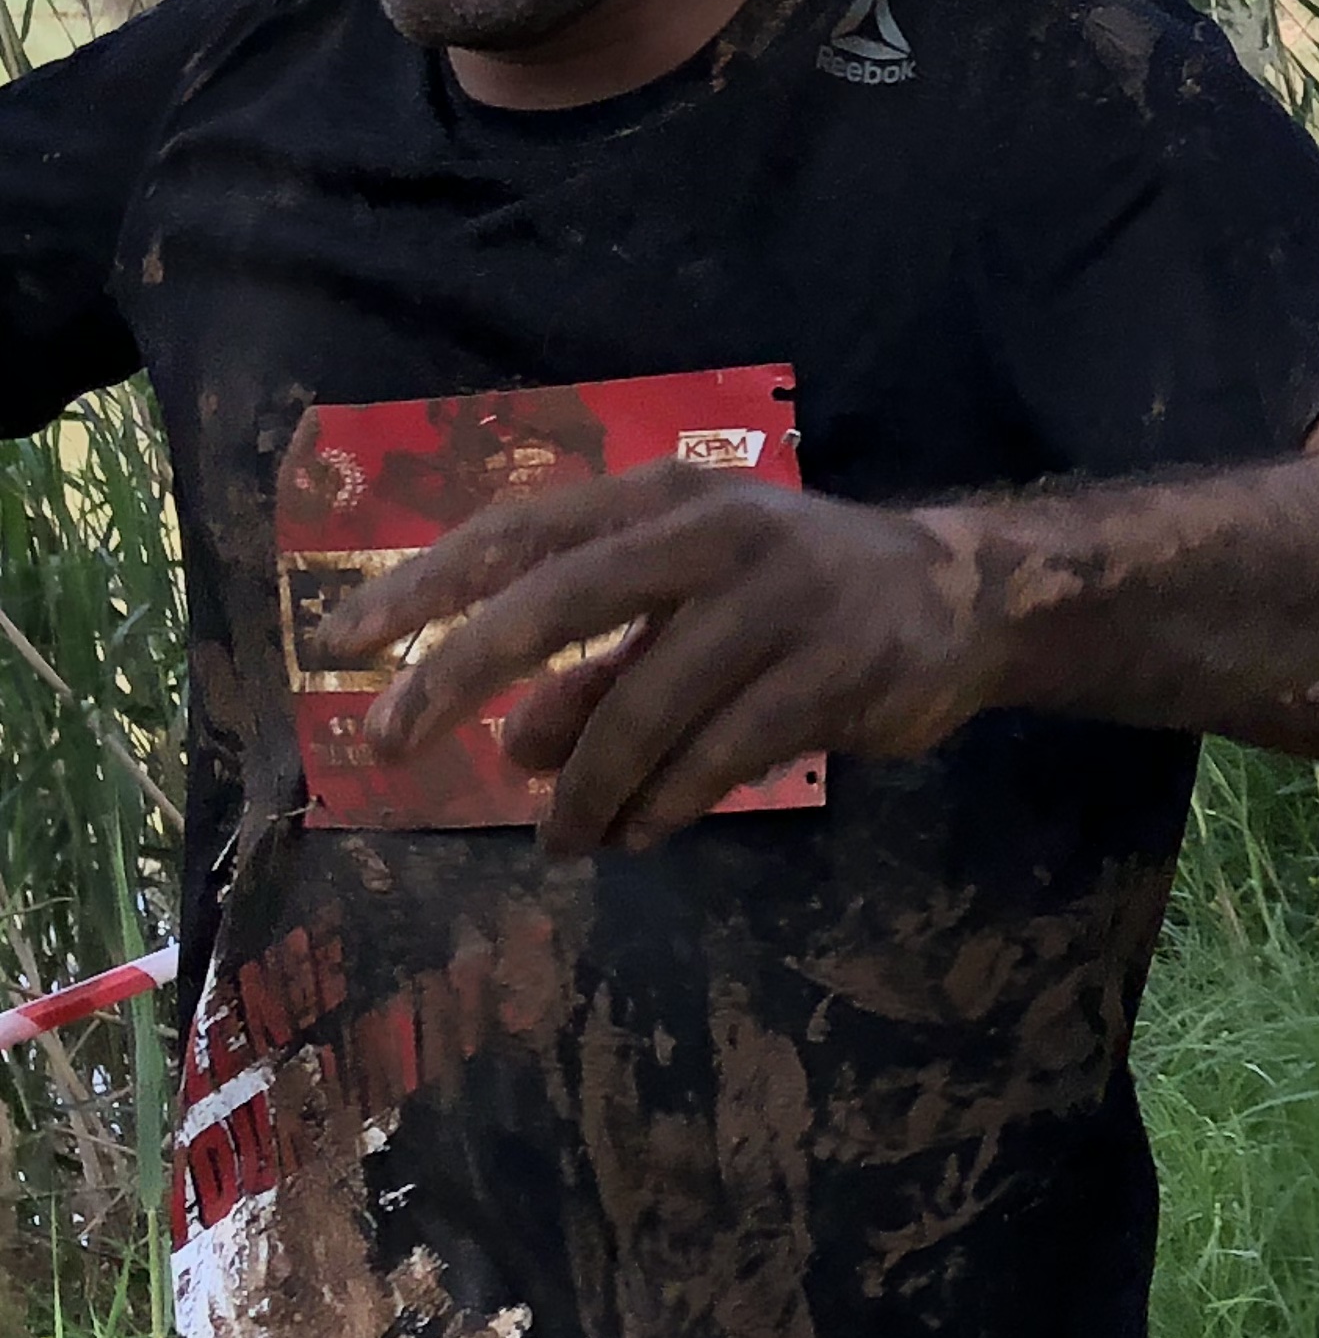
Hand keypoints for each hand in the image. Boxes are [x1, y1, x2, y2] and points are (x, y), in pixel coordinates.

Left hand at [331, 464, 996, 856]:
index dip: (423, 584)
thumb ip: (598, 672)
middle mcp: (716, 530)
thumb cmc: (797, 598)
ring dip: (584, 788)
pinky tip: (640, 832)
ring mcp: (781, 597)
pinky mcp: (834, 668)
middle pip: (560, 599)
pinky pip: (718, 756)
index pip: (522, 532)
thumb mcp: (687, 615)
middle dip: (457, 673)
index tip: (337, 643)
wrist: (962, 598)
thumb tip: (511, 749)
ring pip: (642, 707)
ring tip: (563, 841)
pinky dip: (664, 805)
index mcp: (668, 496)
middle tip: (383, 747)